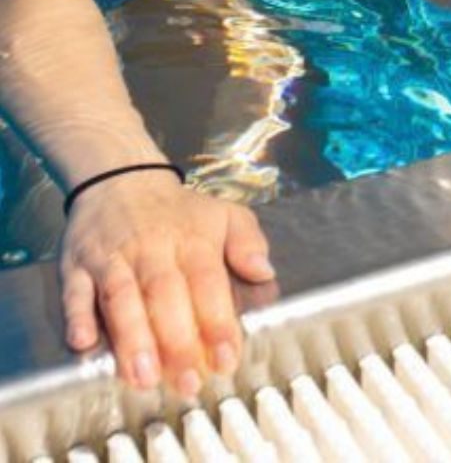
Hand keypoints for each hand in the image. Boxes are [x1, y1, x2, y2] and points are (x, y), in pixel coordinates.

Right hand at [60, 170, 273, 393]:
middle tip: (186, 382)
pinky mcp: (78, 266)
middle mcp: (153, 250)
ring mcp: (113, 258)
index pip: (208, 283)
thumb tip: (264, 272)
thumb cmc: (178, 210)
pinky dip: (79, 317)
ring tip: (142, 376)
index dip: (217, 321)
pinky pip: (75, 292)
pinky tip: (84, 343)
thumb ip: (248, 243)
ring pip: (121, 298)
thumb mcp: (224, 214)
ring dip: (131, 338)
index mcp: (193, 240)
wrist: (120, 178)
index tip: (227, 358)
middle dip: (176, 342)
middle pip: (164, 296)